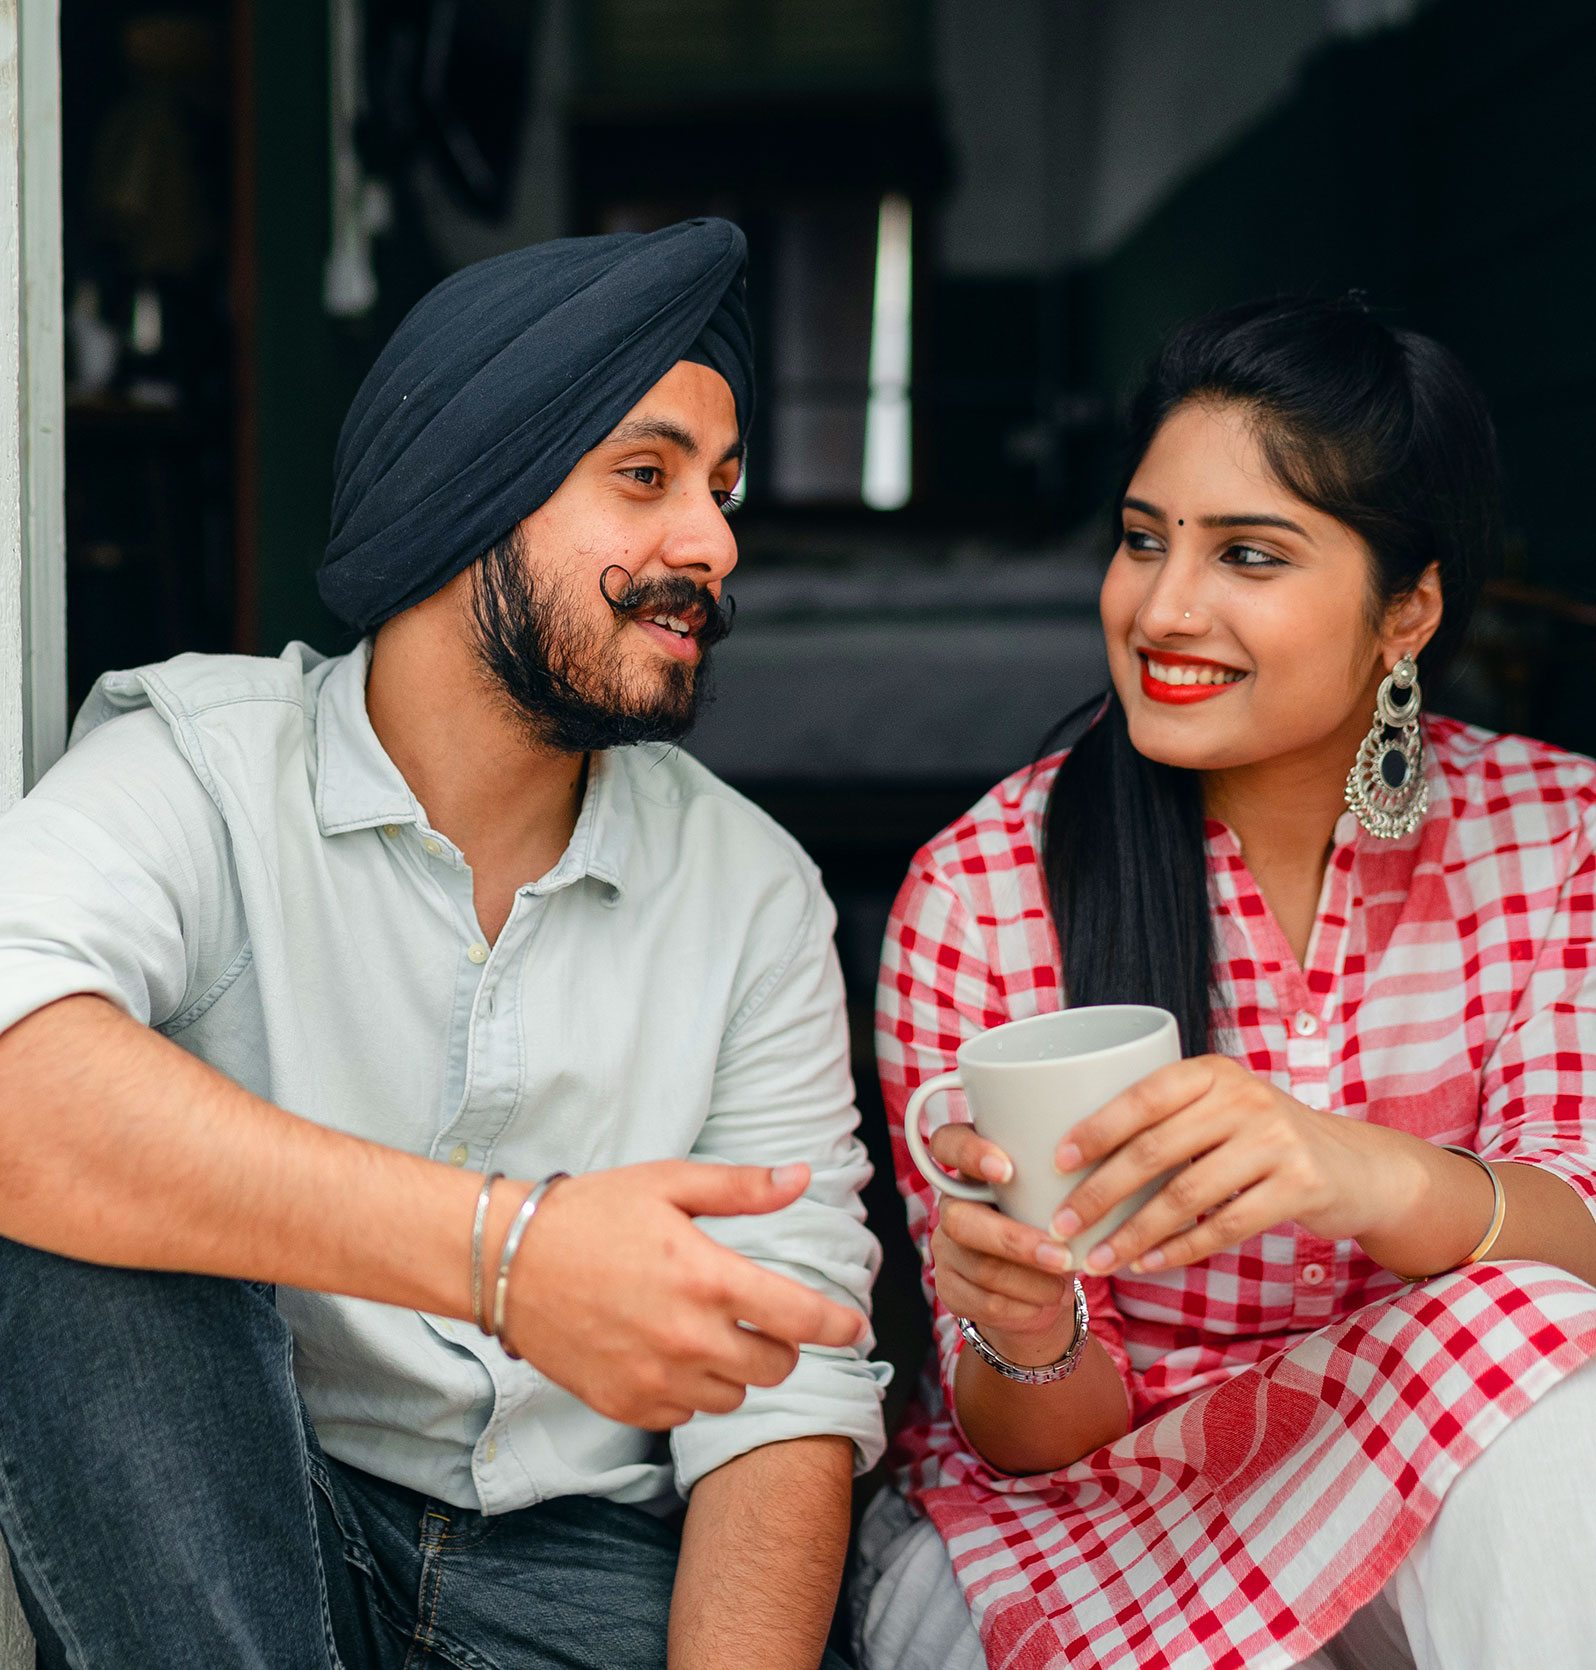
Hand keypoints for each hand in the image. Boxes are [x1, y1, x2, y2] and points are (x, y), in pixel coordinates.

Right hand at [498, 1161, 866, 1428]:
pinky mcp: (627, 1406)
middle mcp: (688, 1338)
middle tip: (759, 1315)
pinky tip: (666, 1353)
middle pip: (776, 1365)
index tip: (856, 1329)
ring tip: (703, 1329)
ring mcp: (656, 1379)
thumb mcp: (669, 1184)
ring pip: (734, 1394)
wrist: (506, 1263)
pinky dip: (690, 1390)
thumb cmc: (590, 1214)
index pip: (802, 1319)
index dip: (840, 1327)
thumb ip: (742, 1188)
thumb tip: (801, 1178)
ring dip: (734, 1366)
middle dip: (781, 1342)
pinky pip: (687, 1414)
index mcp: (707, 1278)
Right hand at [926, 1124, 1078, 1366]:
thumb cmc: (1053, 1220)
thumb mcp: (1054, 1191)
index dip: (968, 1154)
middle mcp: (951, 1204)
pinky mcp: (950, 1287)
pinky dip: (1023, 1307)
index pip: (947, 1143)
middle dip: (1015, 1241)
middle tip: (1062, 1256)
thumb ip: (1058, 1175)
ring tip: (1064, 1285)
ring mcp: (945, 1248)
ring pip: (979, 1267)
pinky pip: (982, 1301)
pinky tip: (1047, 1302)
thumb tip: (1096, 1172)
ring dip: (1030, 1282)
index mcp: (973, 1167)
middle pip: (960, 1220)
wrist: (1041, 1283)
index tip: (1007, 1171)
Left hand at [1052, 1055, 1398, 1274]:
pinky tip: (1146, 1265)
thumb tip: (1077, 1154)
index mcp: (1212, 1072)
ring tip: (1097, 1261)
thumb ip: (1170, 1119)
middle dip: (1099, 1194)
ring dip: (1132, 1234)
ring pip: (1184, 1195)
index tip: (1056, 1162)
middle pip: (1154, 1151)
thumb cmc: (1265, 1138)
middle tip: (1061, 1226)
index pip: (1143, 1096)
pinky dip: (1178, 1251)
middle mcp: (1243, 1098)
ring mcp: (1276, 1141)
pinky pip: (1224, 1226)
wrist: (1358, 1167)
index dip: (1096, 1129)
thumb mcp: (1223, 1108)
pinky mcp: (1300, 1186)